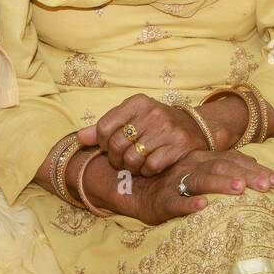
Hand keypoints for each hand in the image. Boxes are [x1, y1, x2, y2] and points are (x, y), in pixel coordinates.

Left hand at [78, 94, 217, 176]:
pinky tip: (151, 166)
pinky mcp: (178, 146)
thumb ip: (105, 127)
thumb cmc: (155, 124)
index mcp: (137, 102)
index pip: (104, 127)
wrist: (194, 127)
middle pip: (116, 145)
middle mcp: (152, 113)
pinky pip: (150, 167)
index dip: (102, 143)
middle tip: (123, 159)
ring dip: (131, 167)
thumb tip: (79, 138)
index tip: (109, 146)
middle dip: (116, 158)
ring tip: (137, 163)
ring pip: (132, 159)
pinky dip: (147, 171)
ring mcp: (166, 129)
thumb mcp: (131, 118)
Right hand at [128, 149, 273, 225]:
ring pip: (201, 180)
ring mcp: (176, 182)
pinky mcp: (163, 200)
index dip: (255, 169)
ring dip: (221, 183)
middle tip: (267, 186)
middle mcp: (192, 165)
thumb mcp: (200, 172)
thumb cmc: (174, 183)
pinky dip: (189, 203)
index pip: (233, 160)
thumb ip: (224, 170)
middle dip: (246, 175)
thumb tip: (257, 171)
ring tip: (240, 188)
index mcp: (203, 158)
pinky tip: (202, 206)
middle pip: (222, 167)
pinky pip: (176, 201)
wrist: (135, 190)